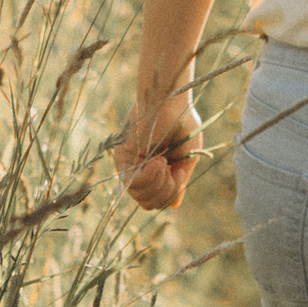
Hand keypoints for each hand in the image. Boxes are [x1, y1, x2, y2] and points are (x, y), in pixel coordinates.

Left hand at [113, 97, 201, 212]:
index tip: (179, 171)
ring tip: (163, 160)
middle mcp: (138, 172)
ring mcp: (129, 167)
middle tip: (172, 168)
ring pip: (143, 198)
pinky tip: (158, 160)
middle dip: (166, 191)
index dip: (171, 193)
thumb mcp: (185, 159)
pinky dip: (151, 176)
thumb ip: (177, 182)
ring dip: (160, 183)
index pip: (157, 202)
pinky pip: (134, 183)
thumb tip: (174, 205)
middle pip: (150, 204)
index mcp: (153, 173)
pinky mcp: (122, 159)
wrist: (171, 101)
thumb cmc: (182, 124)